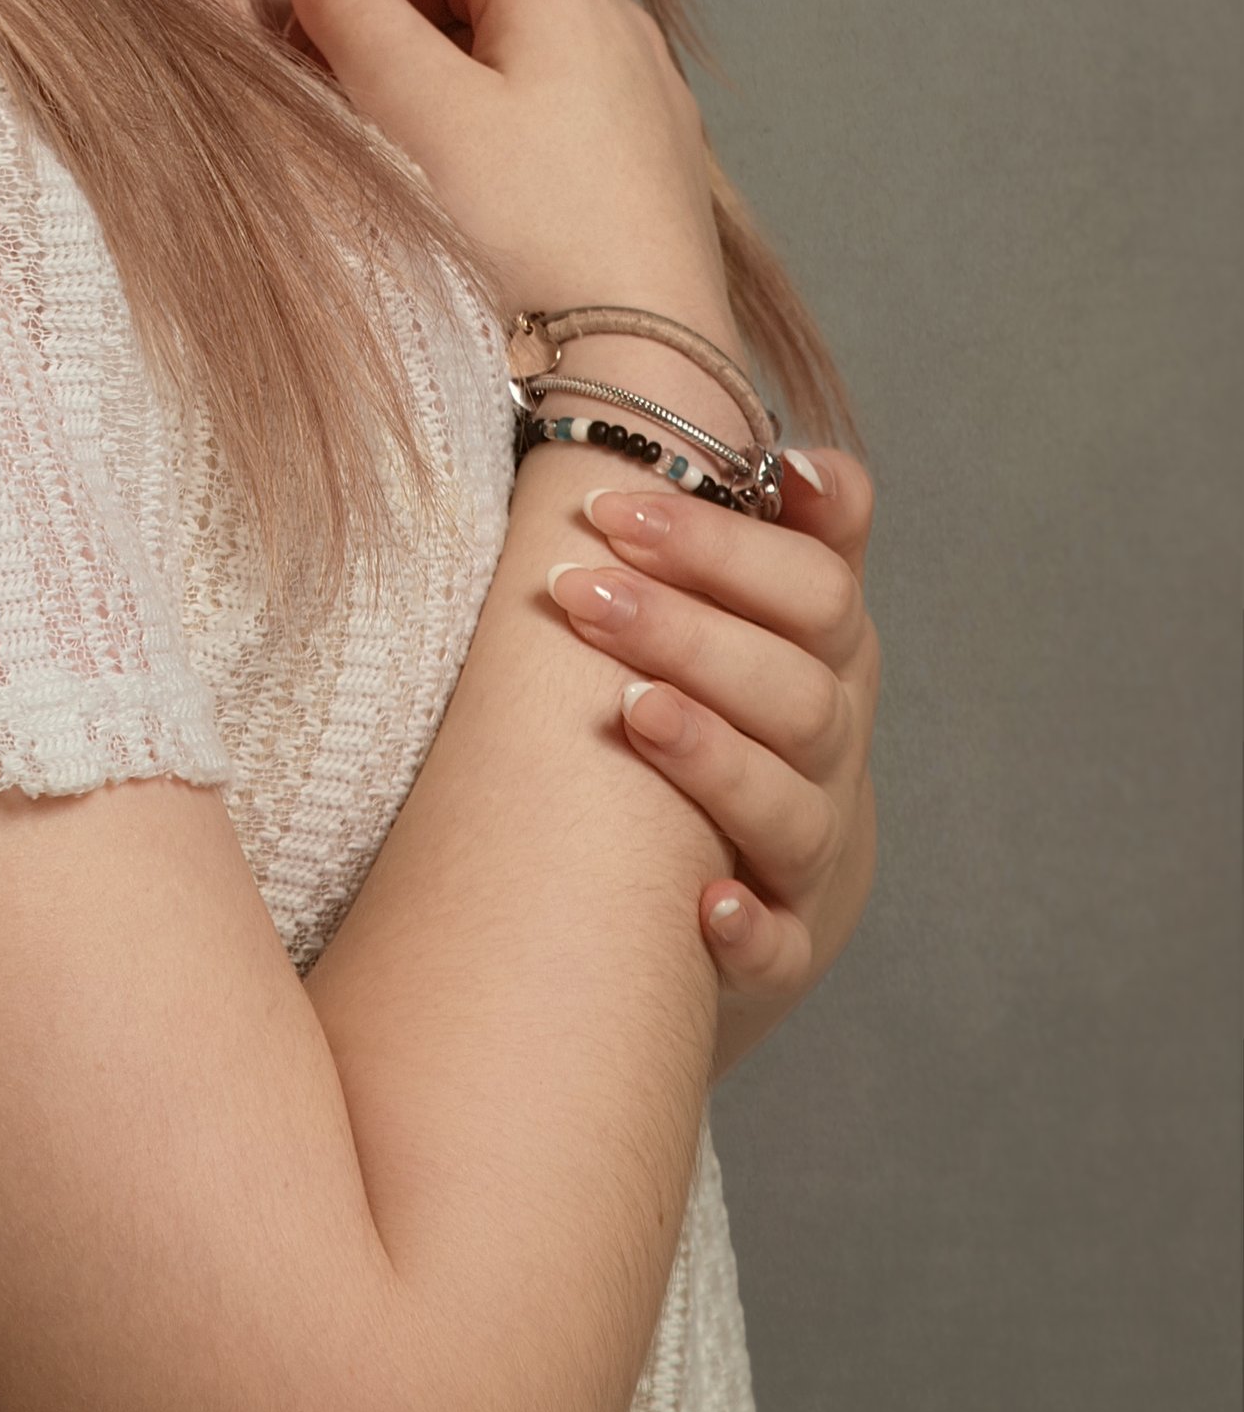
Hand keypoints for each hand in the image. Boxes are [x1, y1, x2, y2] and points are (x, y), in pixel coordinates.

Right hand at [261, 0, 729, 327]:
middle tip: (333, 80)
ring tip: (390, 139)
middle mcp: (611, 15)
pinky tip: (465, 185)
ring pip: (508, 29)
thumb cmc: (529, 237)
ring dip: (431, 58)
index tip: (321, 17)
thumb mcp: (412, 105)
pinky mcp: (644, 155)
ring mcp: (636, 86)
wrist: (643, 369)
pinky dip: (485, 108)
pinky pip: (548, 93)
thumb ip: (344, 1)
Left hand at [541, 444, 879, 1068]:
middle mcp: (831, 754)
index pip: (818, 590)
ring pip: (792, 809)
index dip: (722, 547)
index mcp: (828, 657)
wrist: (733, 880)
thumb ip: (782, 528)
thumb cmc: (728, 703)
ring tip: (631, 710)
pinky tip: (703, 907)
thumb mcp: (761, 610)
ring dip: (713, 757)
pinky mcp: (781, 950)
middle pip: (799, 690)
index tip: (613, 509)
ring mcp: (809, 858)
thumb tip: (805, 461)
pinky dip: (749, 930)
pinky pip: (780, 950)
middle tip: (580, 589)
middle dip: (688, 631)